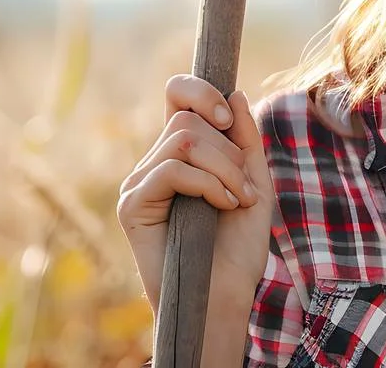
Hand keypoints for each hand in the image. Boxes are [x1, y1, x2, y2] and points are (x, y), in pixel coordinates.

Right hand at [116, 75, 275, 312]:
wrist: (225, 294)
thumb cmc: (238, 246)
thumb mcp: (253, 183)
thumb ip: (245, 140)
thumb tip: (233, 93)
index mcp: (181, 153)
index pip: (176, 96)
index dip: (200, 91)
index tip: (227, 118)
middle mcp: (154, 162)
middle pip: (187, 120)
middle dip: (228, 151)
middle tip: (242, 189)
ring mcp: (139, 183)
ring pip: (182, 141)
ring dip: (223, 169)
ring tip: (236, 201)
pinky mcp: (132, 205)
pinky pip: (171, 170)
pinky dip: (207, 184)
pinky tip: (221, 206)